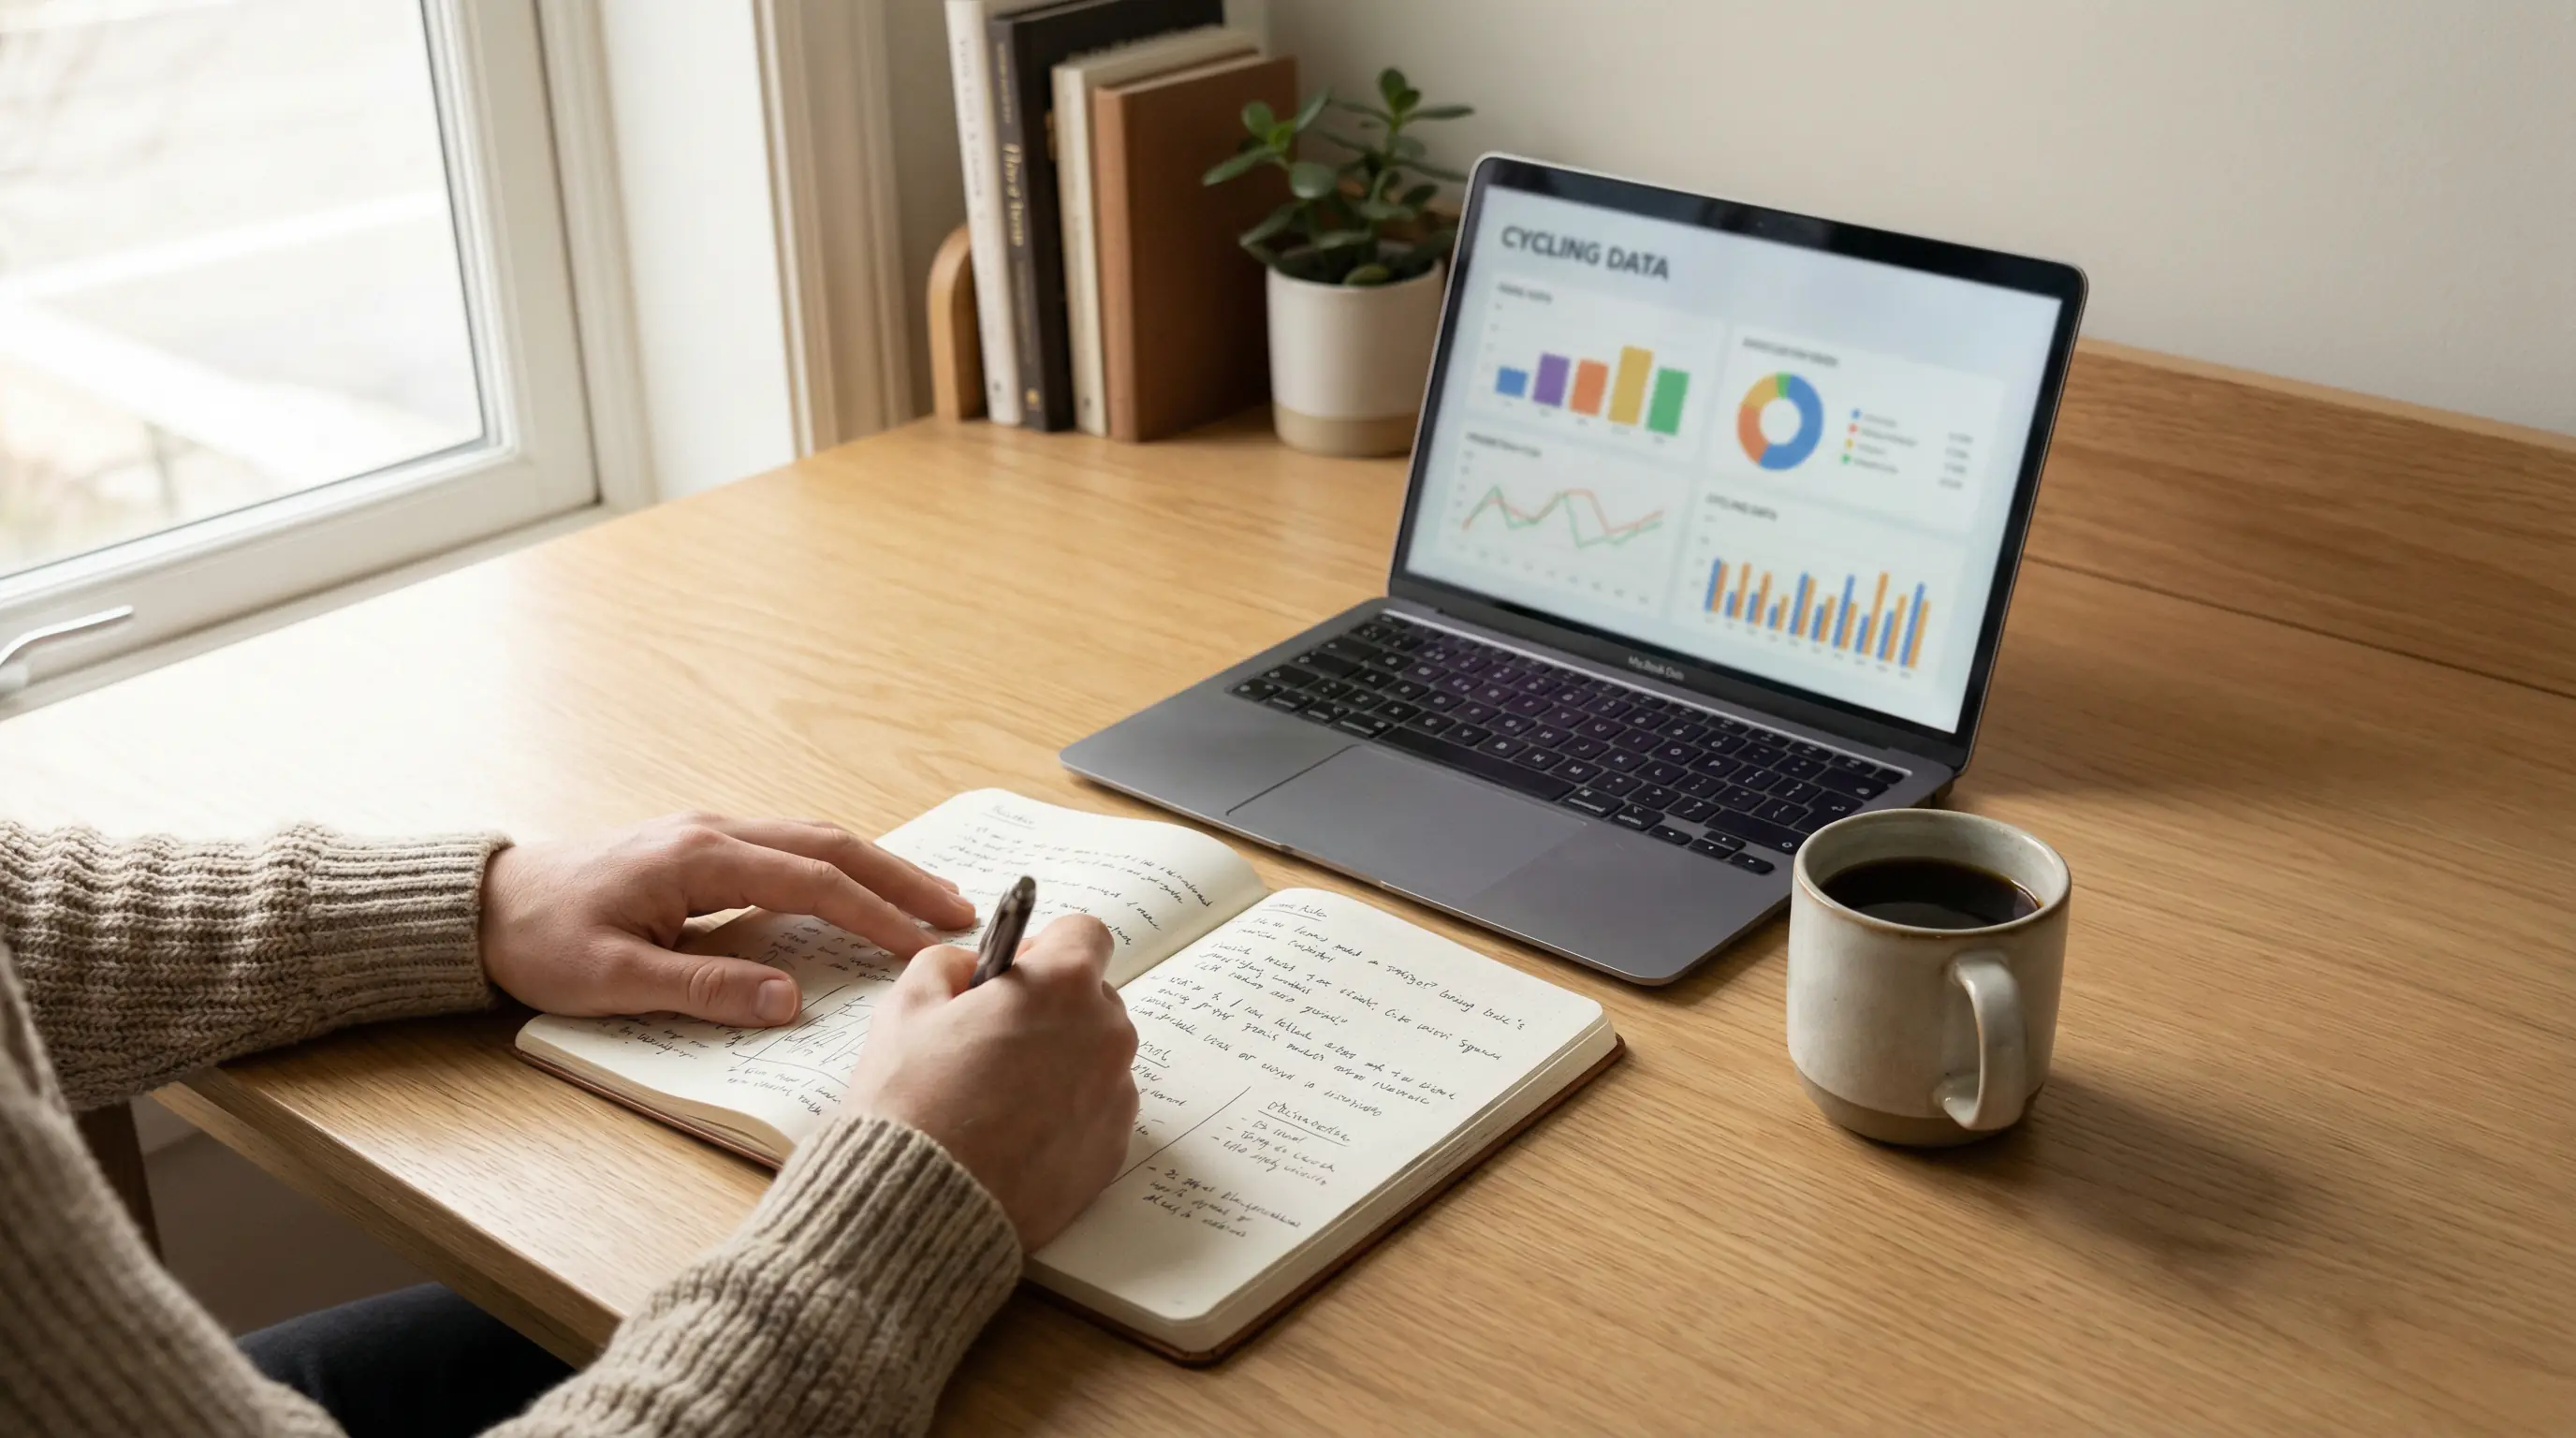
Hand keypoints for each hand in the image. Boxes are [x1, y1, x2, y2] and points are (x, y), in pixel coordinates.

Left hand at [480, 812, 975, 1026]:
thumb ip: (705, 988)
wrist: (480, 906)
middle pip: (830, 845)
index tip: (924, 946)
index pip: (813, 884)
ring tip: (927, 900)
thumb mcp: (613, 980)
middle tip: (959, 910)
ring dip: (875, 868)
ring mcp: (707, 833)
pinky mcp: (699, 848)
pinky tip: (858, 892)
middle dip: (899, 877)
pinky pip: (788, 849)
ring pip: (813, 840)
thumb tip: (789, 1000)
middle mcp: (713, 832)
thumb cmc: (538, 940)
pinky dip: (838, 868)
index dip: (876, 915)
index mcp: (699, 859)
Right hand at [840, 914, 1138, 1249]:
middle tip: (990, 1041)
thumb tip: (973, 967)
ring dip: (1059, 1061)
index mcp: (1062, 986)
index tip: (1012, 974)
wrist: (922, 1208)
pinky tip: (1013, 1134)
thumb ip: (948, 964)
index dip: (1043, 947)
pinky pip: (1096, 1109)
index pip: (1084, 934)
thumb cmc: (911, 1103)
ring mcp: (1116, 1095)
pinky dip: (1065, 1112)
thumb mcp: (906, 1006)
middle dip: (1049, 1008)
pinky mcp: (1113, 1149)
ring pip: (1095, 1056)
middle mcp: (1106, 1034)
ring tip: (996, 1096)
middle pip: (1090, 997)